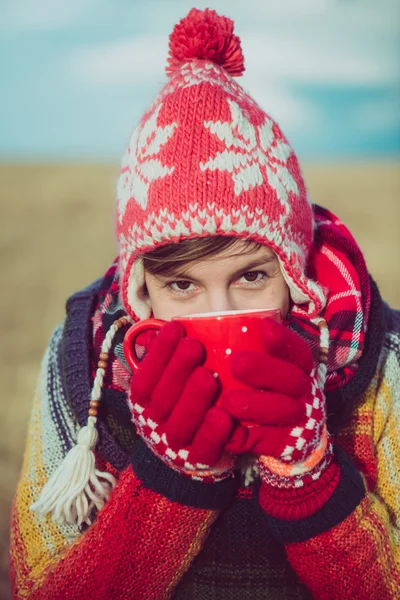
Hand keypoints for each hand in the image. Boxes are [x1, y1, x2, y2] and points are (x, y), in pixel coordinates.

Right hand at [129, 321, 234, 482]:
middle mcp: (154, 425)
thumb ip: (164, 359)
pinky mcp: (197, 463)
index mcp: (144, 404)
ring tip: (209, 375)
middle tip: (194, 346)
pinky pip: (203, 451)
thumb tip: (158, 328)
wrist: (186, 458)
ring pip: (179, 425)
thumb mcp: (168, 382)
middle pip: (161, 399)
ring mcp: (175, 447)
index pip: (145, 378)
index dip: (158, 353)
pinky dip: (211, 434)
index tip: (175, 327)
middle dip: (177, 370)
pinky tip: (223, 415)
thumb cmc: (181, 406)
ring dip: (193, 399)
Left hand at [221, 318, 331, 484]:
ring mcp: (298, 419)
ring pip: (283, 411)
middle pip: (292, 379)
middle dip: (265, 369)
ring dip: (256, 405)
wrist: (298, 441)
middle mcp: (304, 392)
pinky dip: (246, 436)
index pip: (298, 351)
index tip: (264, 326)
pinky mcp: (285, 445)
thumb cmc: (271, 391)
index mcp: (300, 369)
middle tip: (236, 361)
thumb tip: (216, 319)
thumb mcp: (270, 367)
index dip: (284, 340)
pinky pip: (266, 441)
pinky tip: (225, 429)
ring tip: (229, 400)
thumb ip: (253, 348)